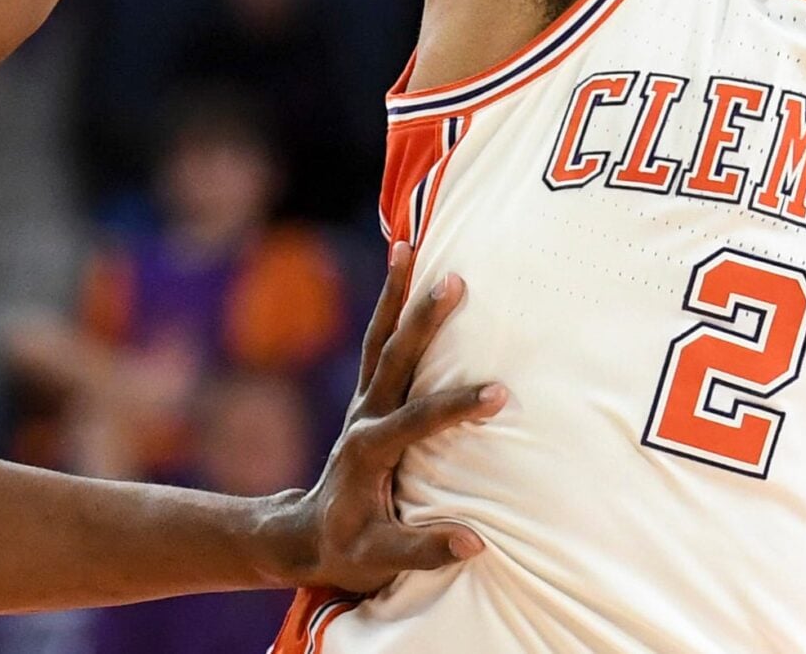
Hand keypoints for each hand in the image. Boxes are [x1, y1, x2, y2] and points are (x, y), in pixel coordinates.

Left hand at [277, 245, 501, 592]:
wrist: (307, 535)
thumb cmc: (347, 550)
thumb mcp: (379, 559)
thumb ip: (424, 549)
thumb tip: (475, 544)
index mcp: (369, 450)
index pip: (418, 420)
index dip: (456, 406)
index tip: (498, 394)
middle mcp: (364, 417)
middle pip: (394, 357)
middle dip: (423, 320)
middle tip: (453, 280)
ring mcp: (363, 402)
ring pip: (380, 337)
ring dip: (395, 293)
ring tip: (407, 246)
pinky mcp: (369, 397)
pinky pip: (380, 343)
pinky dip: (390, 306)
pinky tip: (402, 270)